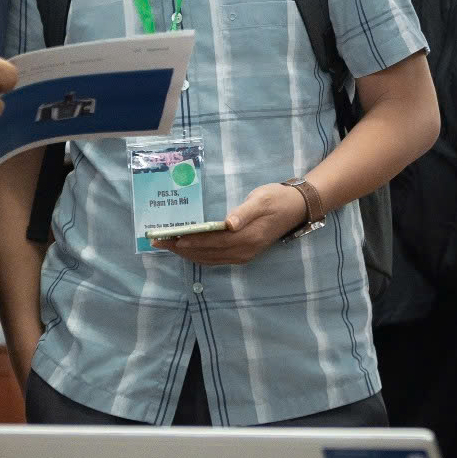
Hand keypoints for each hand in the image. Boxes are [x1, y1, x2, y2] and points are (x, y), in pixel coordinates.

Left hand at [166, 183, 309, 267]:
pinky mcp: (244, 254)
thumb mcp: (261, 199)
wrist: (297, 208)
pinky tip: (187, 250)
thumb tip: (228, 224)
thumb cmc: (277, 198)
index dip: (189, 241)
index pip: (211, 242)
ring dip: (187, 254)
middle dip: (181, 249)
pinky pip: (216, 259)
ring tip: (167, 246)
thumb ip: (244, 212)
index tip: (169, 238)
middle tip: (158, 242)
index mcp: (247, 237)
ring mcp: (244, 255)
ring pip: (209, 259)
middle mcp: (244, 251)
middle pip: (206, 253)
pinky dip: (199, 255)